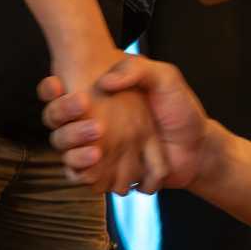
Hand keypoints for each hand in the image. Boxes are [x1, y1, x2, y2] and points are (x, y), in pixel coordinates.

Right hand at [38, 56, 209, 192]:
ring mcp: (101, 153)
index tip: (57, 83)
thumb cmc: (180, 109)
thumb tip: (106, 81)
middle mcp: (94, 126)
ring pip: (68, 156)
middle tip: (93, 122)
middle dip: (68, 128)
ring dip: (76, 154)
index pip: (61, 94)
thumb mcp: (165, 78)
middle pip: (59, 129)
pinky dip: (90, 175)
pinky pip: (88, 179)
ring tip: (97, 151)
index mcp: (101, 100)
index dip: (51, 90)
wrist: (199, 147)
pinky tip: (105, 167)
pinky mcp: (110, 175)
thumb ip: (137, 70)